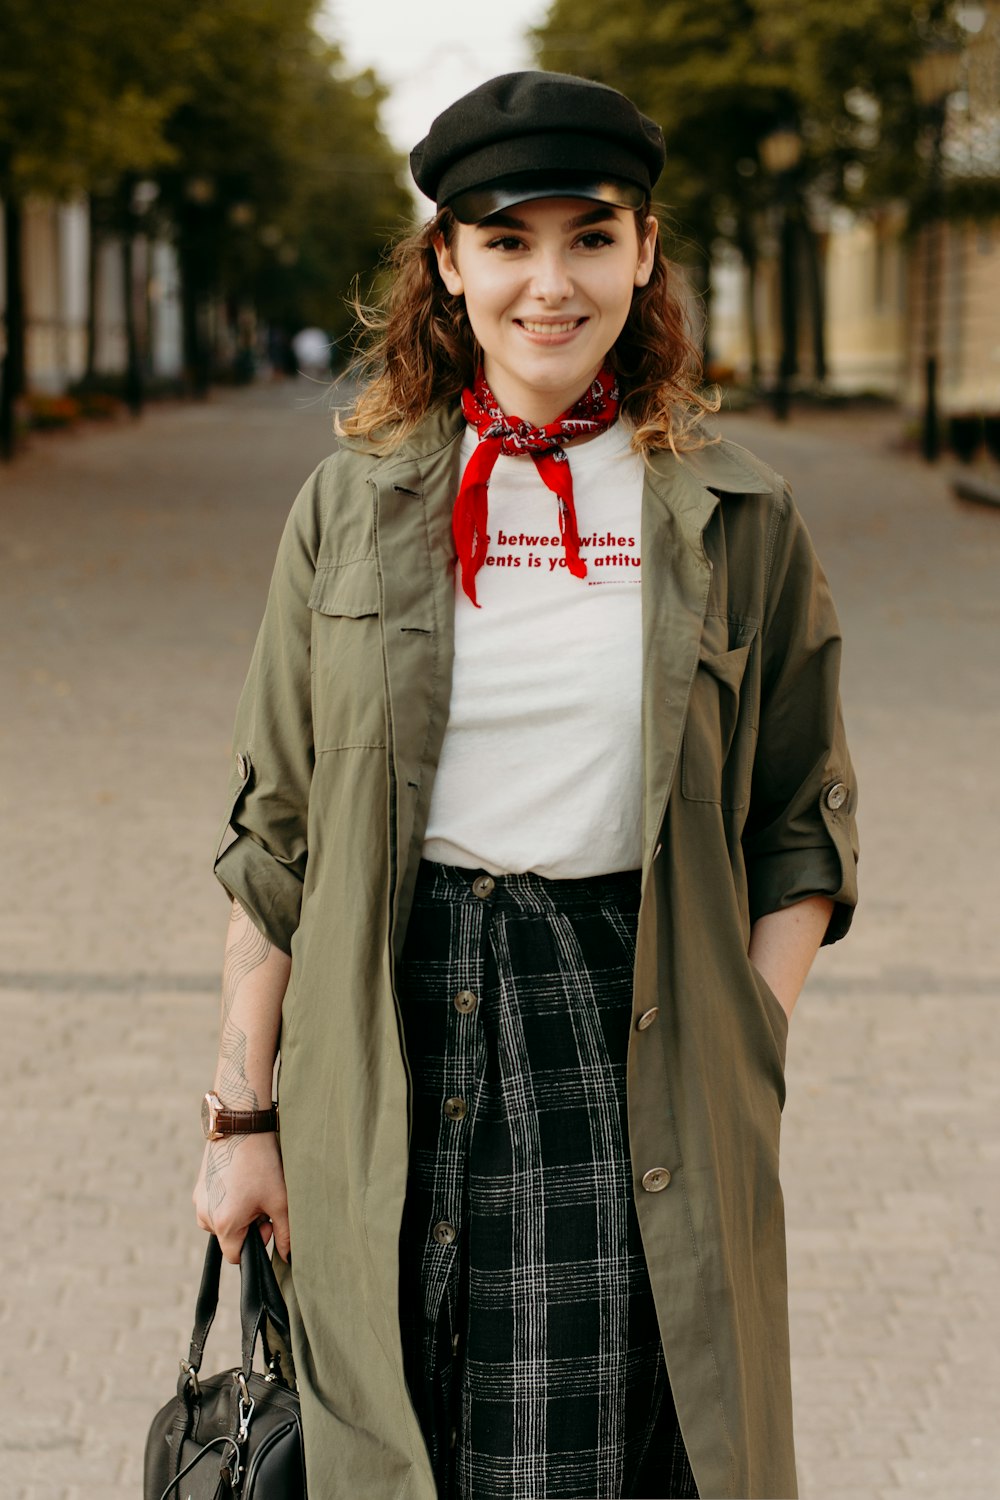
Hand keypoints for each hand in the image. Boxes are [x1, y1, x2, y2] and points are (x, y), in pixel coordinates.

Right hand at [193, 1131, 289, 1263]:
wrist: (241, 1126)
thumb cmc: (262, 1165)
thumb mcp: (280, 1201)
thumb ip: (284, 1234)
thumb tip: (287, 1257)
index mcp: (224, 1225)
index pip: (236, 1256)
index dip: (256, 1242)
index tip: (267, 1221)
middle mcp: (205, 1216)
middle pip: (229, 1237)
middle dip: (247, 1226)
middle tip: (262, 1201)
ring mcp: (198, 1201)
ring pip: (221, 1221)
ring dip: (236, 1213)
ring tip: (251, 1187)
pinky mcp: (198, 1187)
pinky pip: (213, 1205)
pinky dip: (227, 1199)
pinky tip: (241, 1179)